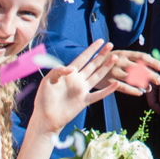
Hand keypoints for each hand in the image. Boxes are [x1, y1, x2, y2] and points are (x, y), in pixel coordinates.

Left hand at [31, 42, 157, 132]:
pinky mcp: (84, 101)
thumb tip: (71, 68)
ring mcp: (82, 90)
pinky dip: (107, 90)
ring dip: (106, 67)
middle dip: (101, 54)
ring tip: (114, 58)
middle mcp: (77, 80)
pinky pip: (98, 95)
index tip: (100, 41)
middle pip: (92, 64)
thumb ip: (58, 71)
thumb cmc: (44, 99)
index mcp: (68, 73)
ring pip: (97, 76)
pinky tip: (115, 84)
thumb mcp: (47, 80)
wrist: (45, 118)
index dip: (91, 49)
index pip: (82, 58)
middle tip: (111, 45)